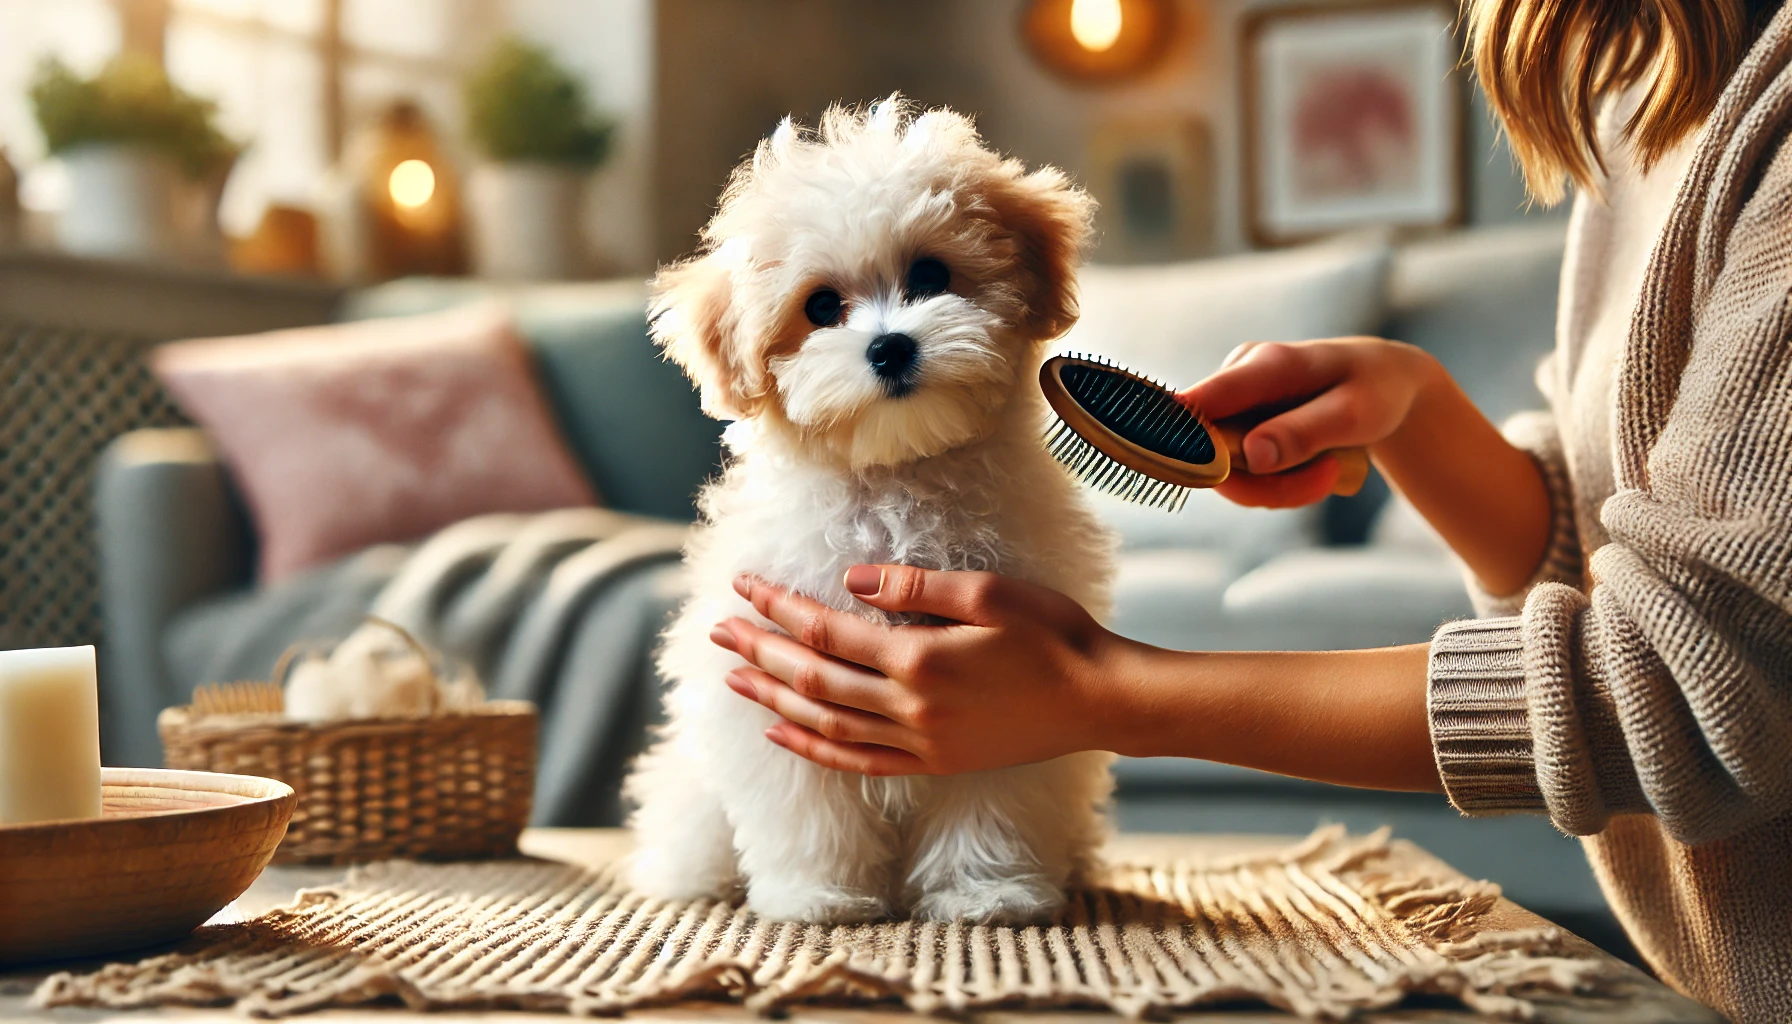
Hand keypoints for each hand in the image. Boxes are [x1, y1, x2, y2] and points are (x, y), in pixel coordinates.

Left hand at [710, 566, 1127, 775]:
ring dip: (774, 696)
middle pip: (813, 678)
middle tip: (718, 630)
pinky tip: (781, 729)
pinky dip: (812, 745)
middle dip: (761, 650)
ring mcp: (920, 741)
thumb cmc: (1053, 636)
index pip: (826, 630)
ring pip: (825, 722)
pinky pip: (856, 760)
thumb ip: (914, 587)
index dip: (779, 607)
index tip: (744, 586)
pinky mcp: (935, 761)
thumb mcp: (990, 593)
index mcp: (919, 659)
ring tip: (734, 676)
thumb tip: (848, 579)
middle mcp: (909, 708)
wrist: (1100, 700)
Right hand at [1179, 338, 1443, 507]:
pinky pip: (1242, 470)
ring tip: (1329, 473)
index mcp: (1264, 364)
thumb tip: (1251, 457)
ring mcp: (1236, 402)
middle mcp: (1237, 378)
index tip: (1198, 477)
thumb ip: (1303, 433)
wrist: (1386, 383)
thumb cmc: (1376, 389)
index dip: (1183, 443)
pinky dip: (1277, 482)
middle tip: (1325, 483)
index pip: (1198, 403)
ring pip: (1228, 468)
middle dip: (1263, 483)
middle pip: (1212, 451)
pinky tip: (1314, 469)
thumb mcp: (1355, 414)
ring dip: (1277, 487)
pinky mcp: (1240, 423)